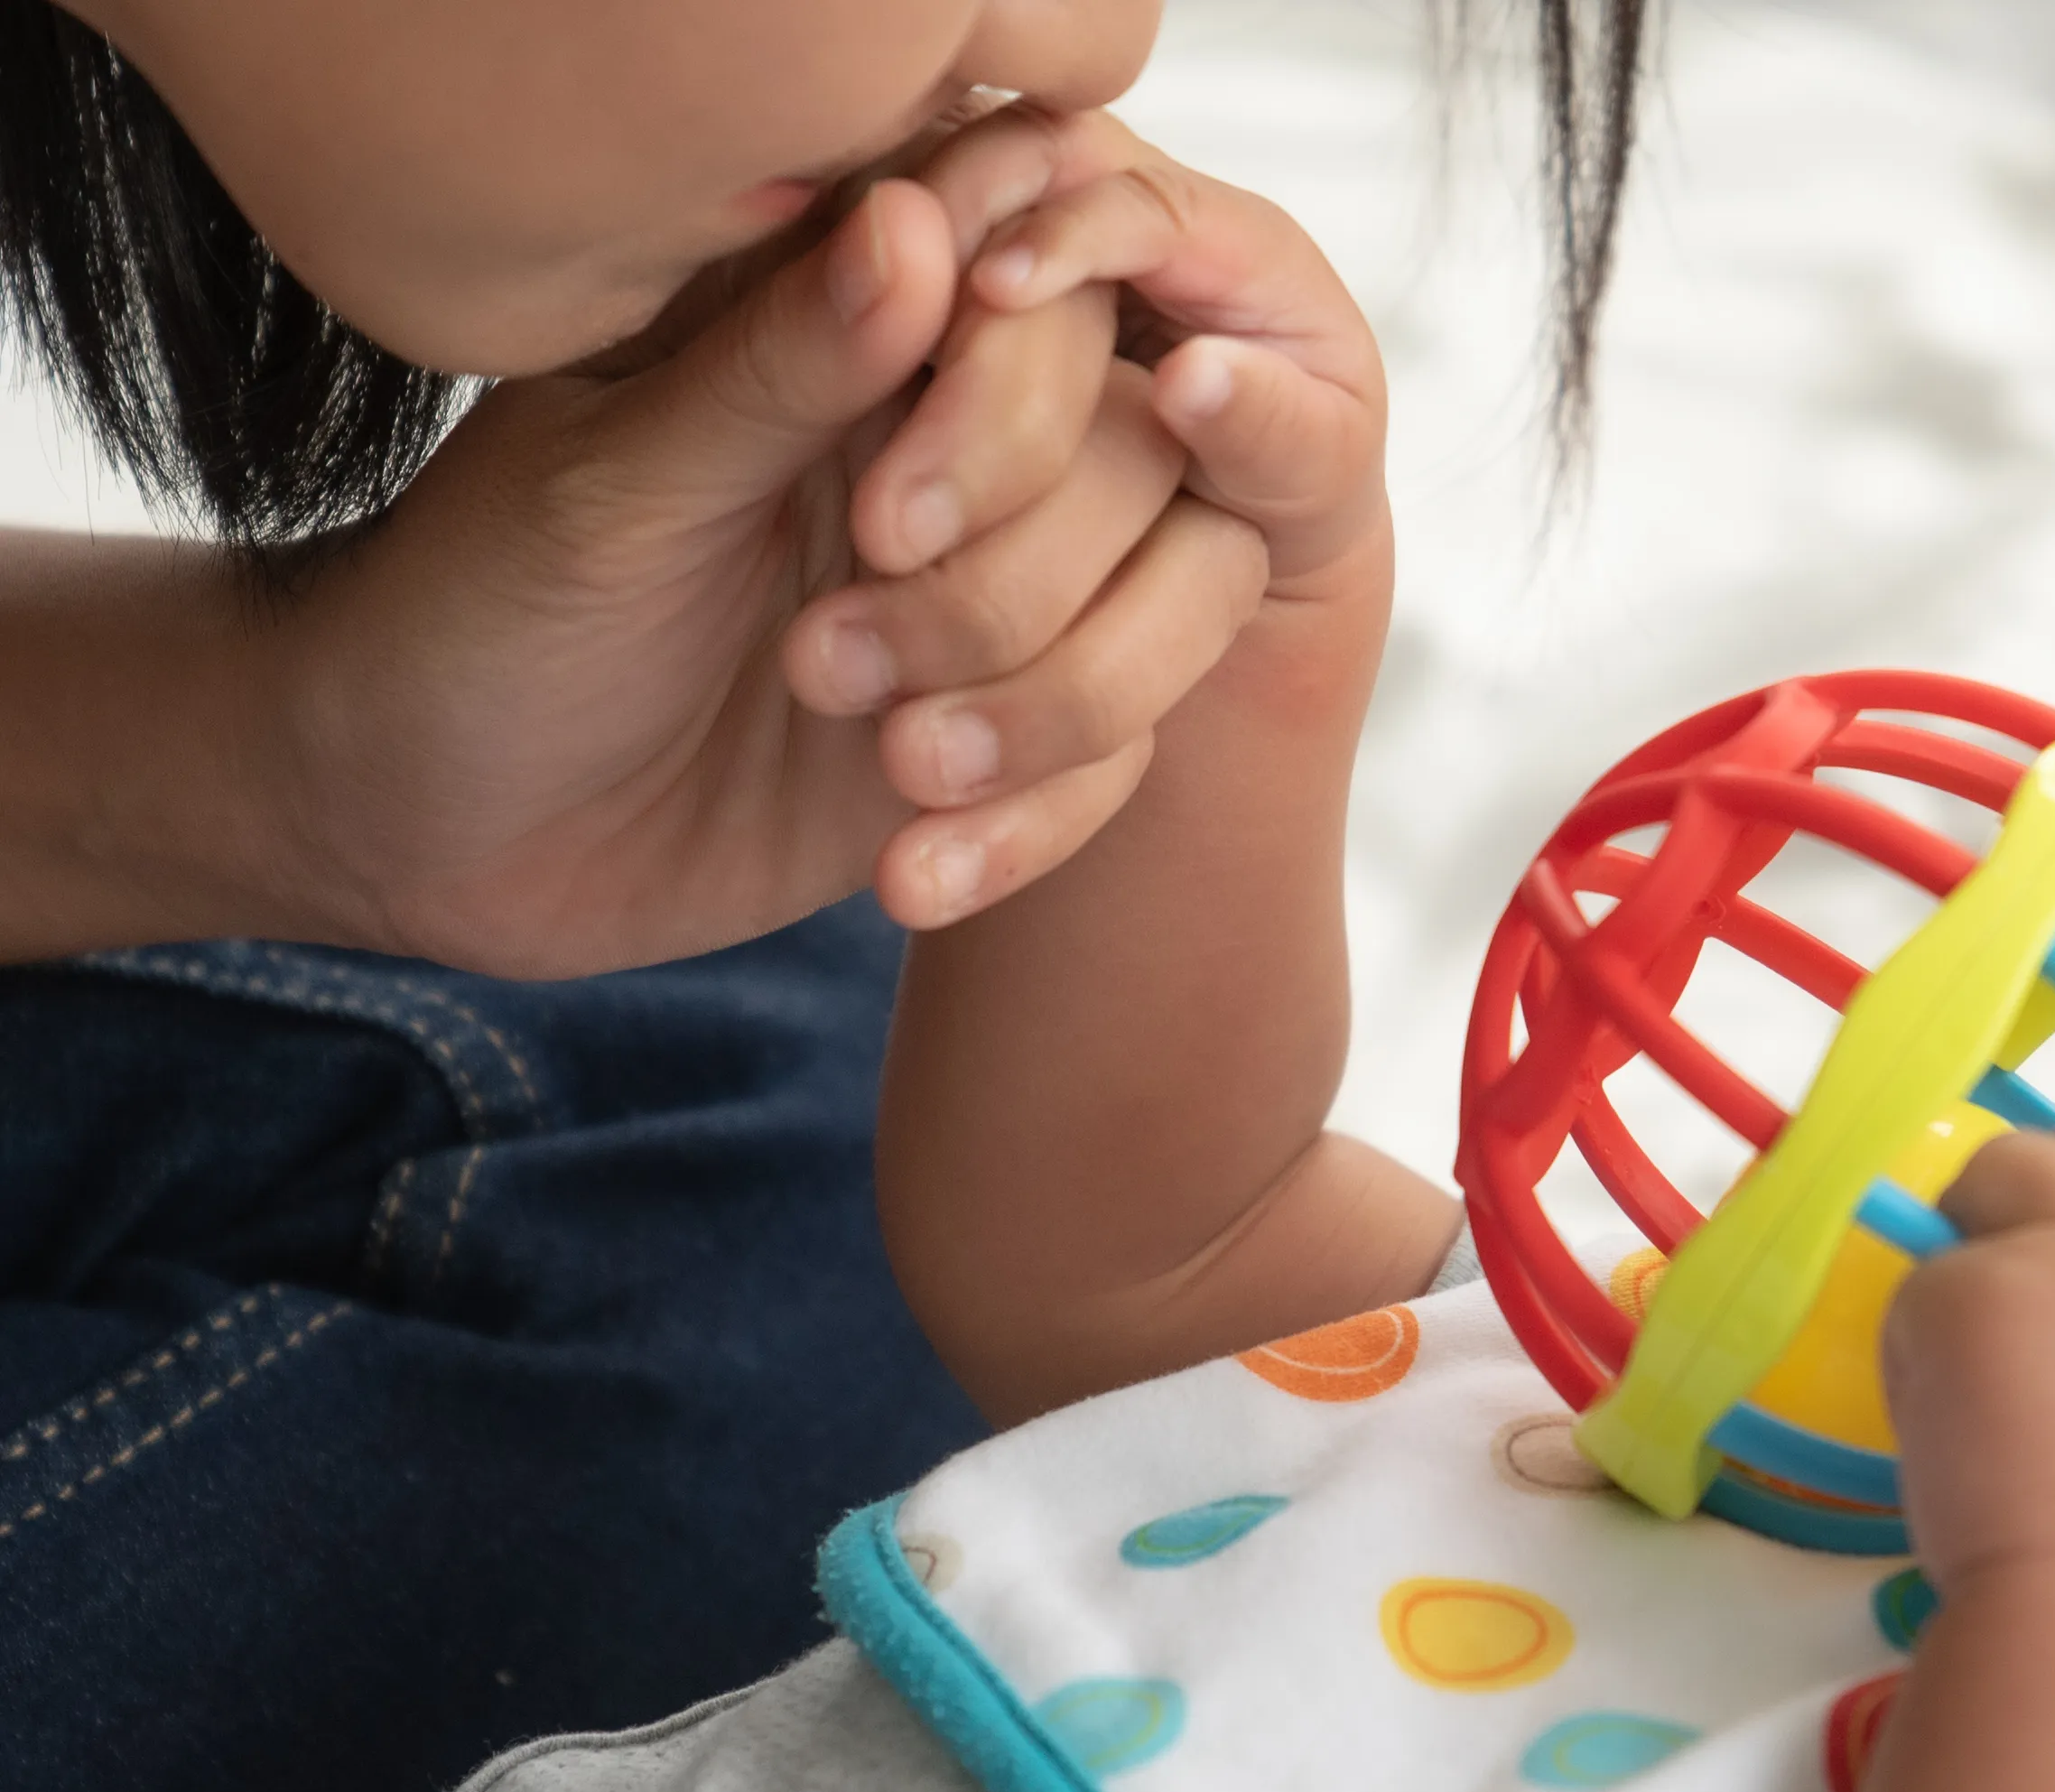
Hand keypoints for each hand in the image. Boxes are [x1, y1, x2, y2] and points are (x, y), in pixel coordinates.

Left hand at [253, 103, 1373, 975]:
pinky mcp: (1018, 724)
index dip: (1009, 406)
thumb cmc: (484, 615)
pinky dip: (1035, 827)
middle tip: (830, 666)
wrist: (441, 825)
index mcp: (847, 317)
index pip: (1042, 300)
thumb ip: (776, 366)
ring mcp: (1004, 581)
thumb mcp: (616, 487)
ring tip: (893, 769)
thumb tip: (914, 222)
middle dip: (1018, 586)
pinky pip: (1123, 758)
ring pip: (1179, 604)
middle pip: (1144, 455)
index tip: (887, 523)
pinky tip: (906, 873)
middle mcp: (954, 430)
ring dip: (1054, 708)